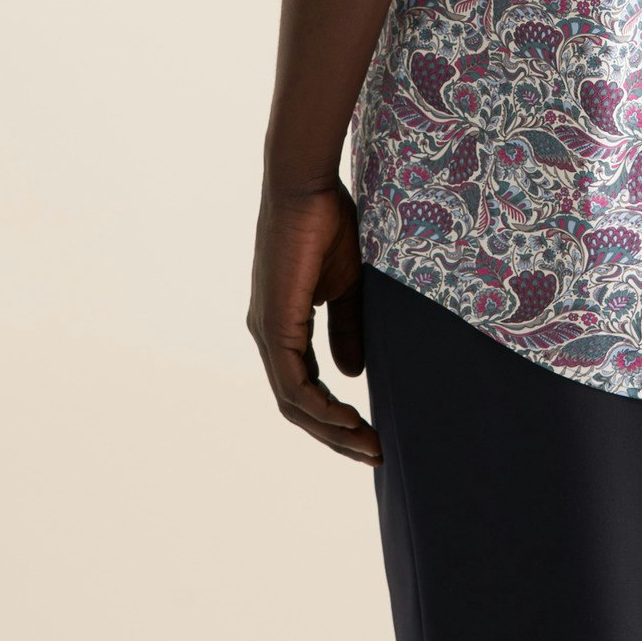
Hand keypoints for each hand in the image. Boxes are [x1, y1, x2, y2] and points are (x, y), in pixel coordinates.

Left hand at [246, 176, 381, 465]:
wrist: (308, 186)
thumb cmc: (328, 223)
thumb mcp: (348, 285)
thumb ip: (347, 328)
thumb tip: (351, 373)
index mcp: (284, 325)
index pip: (305, 386)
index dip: (336, 415)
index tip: (371, 432)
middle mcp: (269, 334)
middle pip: (298, 405)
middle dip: (337, 435)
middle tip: (374, 454)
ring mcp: (267, 331)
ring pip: (294, 402)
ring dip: (332, 430)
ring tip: (368, 446)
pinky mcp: (273, 324)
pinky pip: (293, 384)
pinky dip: (320, 408)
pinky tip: (347, 419)